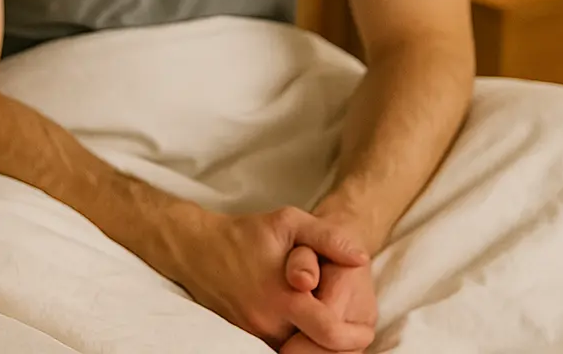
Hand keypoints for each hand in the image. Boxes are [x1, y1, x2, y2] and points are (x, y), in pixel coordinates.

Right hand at [162, 206, 374, 351]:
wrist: (197, 249)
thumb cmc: (247, 234)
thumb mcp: (289, 222)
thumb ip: (328, 238)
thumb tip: (361, 258)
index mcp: (284, 297)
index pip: (329, 333)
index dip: (354, 337)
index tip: (365, 330)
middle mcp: (269, 322)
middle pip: (315, 350)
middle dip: (337, 345)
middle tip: (351, 332)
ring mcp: (255, 333)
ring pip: (296, 350)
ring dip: (315, 343)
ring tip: (328, 325)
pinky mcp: (246, 336)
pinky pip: (278, 347)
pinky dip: (296, 341)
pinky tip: (304, 326)